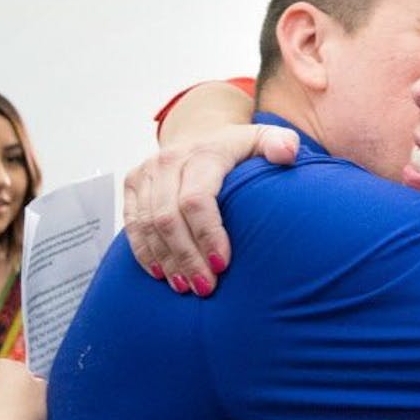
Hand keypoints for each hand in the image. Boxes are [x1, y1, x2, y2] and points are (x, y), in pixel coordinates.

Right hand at [124, 122, 298, 296]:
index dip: (207, 235)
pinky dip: (144, 252)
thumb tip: (287, 153)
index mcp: (203, 153)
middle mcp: (169, 160)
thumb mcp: (263, 140)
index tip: (223, 265)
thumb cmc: (237, 149)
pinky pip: (131, 224)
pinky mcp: (132, 183)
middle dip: (186, 257)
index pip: (197, 199)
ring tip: (185, 287)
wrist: (200, 132)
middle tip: (205, 287)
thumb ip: (281, 143)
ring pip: (147, 225)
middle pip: (168, 218)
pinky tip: (161, 274)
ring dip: (166, 260)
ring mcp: (147, 172)